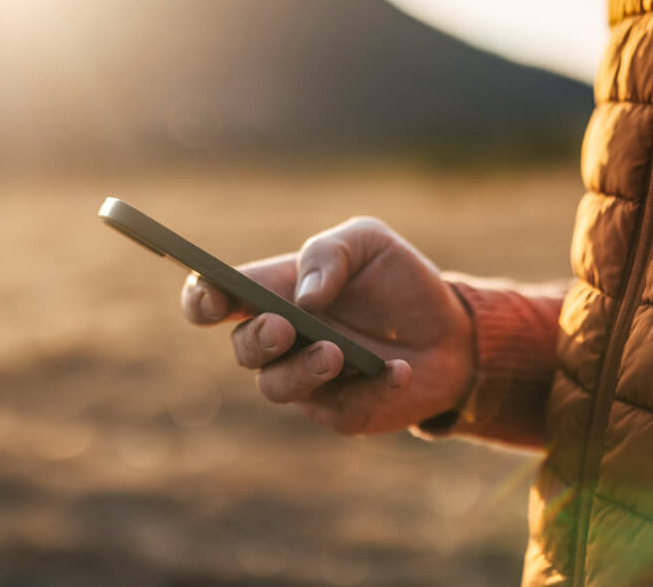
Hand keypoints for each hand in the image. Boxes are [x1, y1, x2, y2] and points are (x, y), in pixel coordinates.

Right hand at [181, 217, 474, 434]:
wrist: (450, 329)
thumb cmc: (396, 280)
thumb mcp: (369, 242)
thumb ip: (329, 253)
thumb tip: (305, 295)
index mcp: (274, 293)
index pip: (215, 299)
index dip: (202, 299)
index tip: (213, 296)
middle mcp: (281, 341)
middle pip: (243, 348)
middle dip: (257, 339)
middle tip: (283, 327)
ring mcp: (307, 380)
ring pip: (276, 386)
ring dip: (302, 370)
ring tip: (336, 353)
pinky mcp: (341, 411)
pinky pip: (341, 409)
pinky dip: (370, 388)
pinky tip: (398, 371)